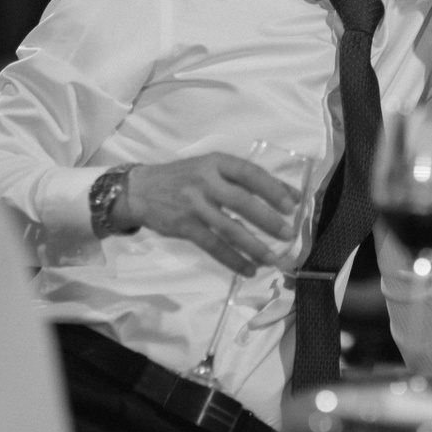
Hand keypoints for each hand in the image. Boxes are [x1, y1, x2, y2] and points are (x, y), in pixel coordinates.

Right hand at [115, 154, 300, 275]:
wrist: (139, 189)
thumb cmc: (183, 177)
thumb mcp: (209, 168)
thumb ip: (240, 178)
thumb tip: (285, 193)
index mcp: (215, 162)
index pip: (249, 172)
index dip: (273, 188)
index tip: (292, 203)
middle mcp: (205, 181)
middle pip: (242, 202)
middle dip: (268, 219)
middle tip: (288, 234)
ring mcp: (193, 204)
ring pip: (230, 228)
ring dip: (254, 246)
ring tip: (273, 258)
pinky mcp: (185, 226)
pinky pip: (213, 246)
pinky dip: (233, 259)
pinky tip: (248, 269)